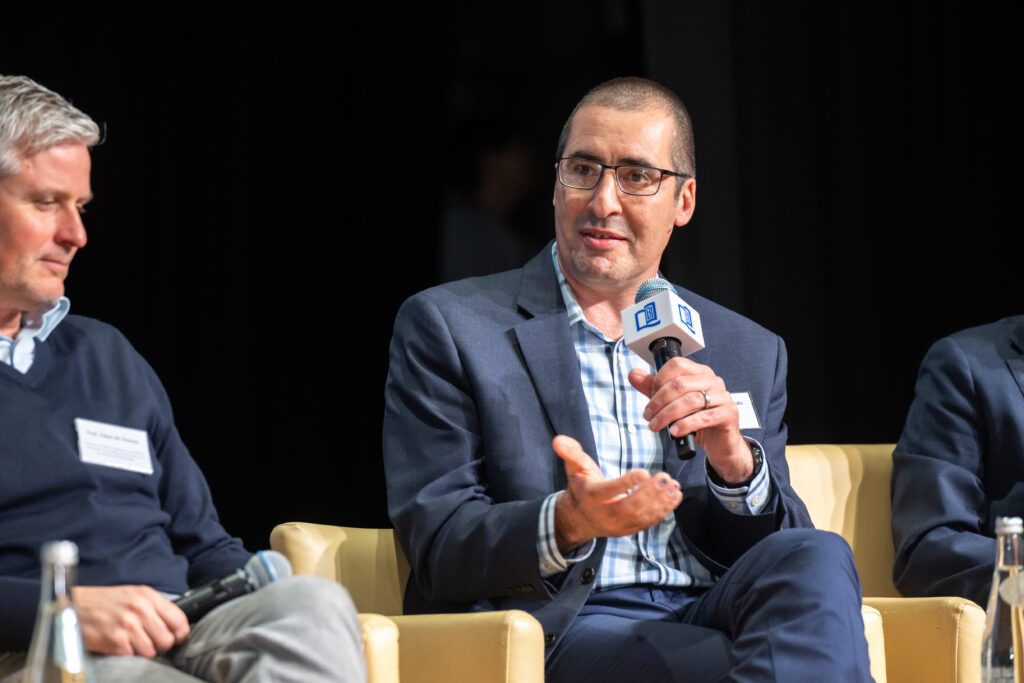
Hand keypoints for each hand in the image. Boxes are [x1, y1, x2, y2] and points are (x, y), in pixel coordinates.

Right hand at [72, 585, 189, 656]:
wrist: (73, 605)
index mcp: (148, 596)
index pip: (179, 620)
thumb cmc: (104, 601)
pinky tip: (120, 647)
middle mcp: (140, 610)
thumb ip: (154, 607)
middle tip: (152, 644)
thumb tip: (173, 624)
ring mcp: (127, 626)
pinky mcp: (114, 641)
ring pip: (151, 651)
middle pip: (167, 639)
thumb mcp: (133, 594)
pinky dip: (128, 655)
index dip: (180, 634)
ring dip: (144, 652)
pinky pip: (133, 657)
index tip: (177, 639)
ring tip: (134, 645)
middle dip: (162, 646)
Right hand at [552, 435, 681, 553]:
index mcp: (591, 497)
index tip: (644, 472)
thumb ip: (570, 452)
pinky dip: (663, 511)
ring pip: (641, 517)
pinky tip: (674, 497)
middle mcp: (604, 514)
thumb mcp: (573, 468)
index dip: (626, 483)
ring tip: (673, 486)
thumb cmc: (581, 487)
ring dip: (660, 502)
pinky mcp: (629, 530)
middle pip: (629, 507)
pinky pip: (648, 523)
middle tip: (666, 478)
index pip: (608, 491)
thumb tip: (558, 439)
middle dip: (650, 494)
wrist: (579, 518)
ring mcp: (618, 525)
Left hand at [628, 357, 752, 482]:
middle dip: (659, 401)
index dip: (659, 380)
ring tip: (656, 426)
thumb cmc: (696, 421)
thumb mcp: (671, 403)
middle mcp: (713, 381)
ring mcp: (723, 397)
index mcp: (699, 373)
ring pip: (691, 400)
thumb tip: (633, 374)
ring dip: (667, 414)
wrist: (718, 443)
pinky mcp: (729, 414)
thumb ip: (653, 388)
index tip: (650, 397)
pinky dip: (685, 424)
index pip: (676, 365)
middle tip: (648, 416)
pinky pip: (704, 417)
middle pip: (680, 384)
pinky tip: (674, 431)